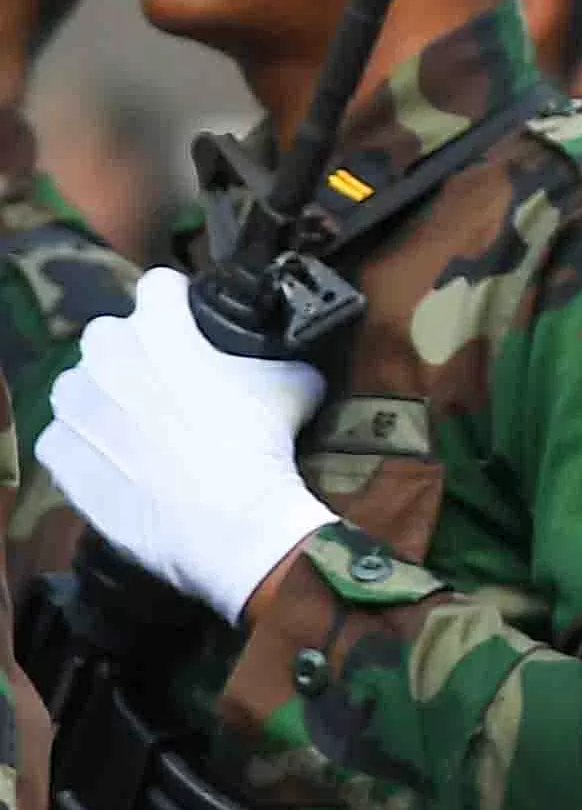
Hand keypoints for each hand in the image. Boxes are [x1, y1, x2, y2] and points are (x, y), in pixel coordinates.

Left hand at [40, 267, 329, 622]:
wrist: (231, 524)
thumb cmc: (261, 444)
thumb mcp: (294, 384)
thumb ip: (276, 358)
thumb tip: (286, 359)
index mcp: (158, 325)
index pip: (160, 286)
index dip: (182, 304)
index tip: (195, 325)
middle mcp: (105, 353)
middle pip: (114, 336)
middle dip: (139, 354)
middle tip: (175, 389)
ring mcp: (74, 404)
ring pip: (83, 385)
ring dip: (106, 398)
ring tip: (143, 430)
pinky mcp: (58, 451)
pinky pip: (66, 436)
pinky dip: (88, 445)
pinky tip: (123, 464)